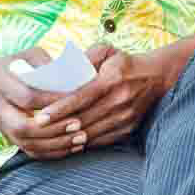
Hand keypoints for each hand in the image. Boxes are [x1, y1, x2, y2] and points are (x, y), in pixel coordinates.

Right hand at [0, 50, 87, 160]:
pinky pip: (30, 152)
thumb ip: (45, 60)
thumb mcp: (28, 56)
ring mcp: (3, 127)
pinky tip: (73, 147)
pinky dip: (52, 153)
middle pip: (23, 127)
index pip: (29, 98)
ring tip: (82, 138)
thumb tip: (70, 71)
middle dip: (54, 128)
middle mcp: (0, 109)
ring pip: (27, 144)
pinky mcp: (10, 138)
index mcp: (3, 84)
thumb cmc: (17, 66)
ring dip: (56, 144)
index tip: (79, 100)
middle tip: (80, 124)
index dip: (54, 101)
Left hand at [34, 45, 177, 150]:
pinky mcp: (129, 128)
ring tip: (48, 138)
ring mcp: (126, 116)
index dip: (58, 109)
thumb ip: (85, 57)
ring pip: (90, 133)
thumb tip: (61, 69)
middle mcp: (120, 99)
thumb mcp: (108, 52)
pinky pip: (100, 140)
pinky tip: (68, 140)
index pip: (81, 97)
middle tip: (36, 130)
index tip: (39, 117)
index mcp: (113, 78)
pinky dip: (83, 142)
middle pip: (83, 119)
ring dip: (67, 137)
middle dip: (57, 126)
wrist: (158, 77)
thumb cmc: (126, 64)